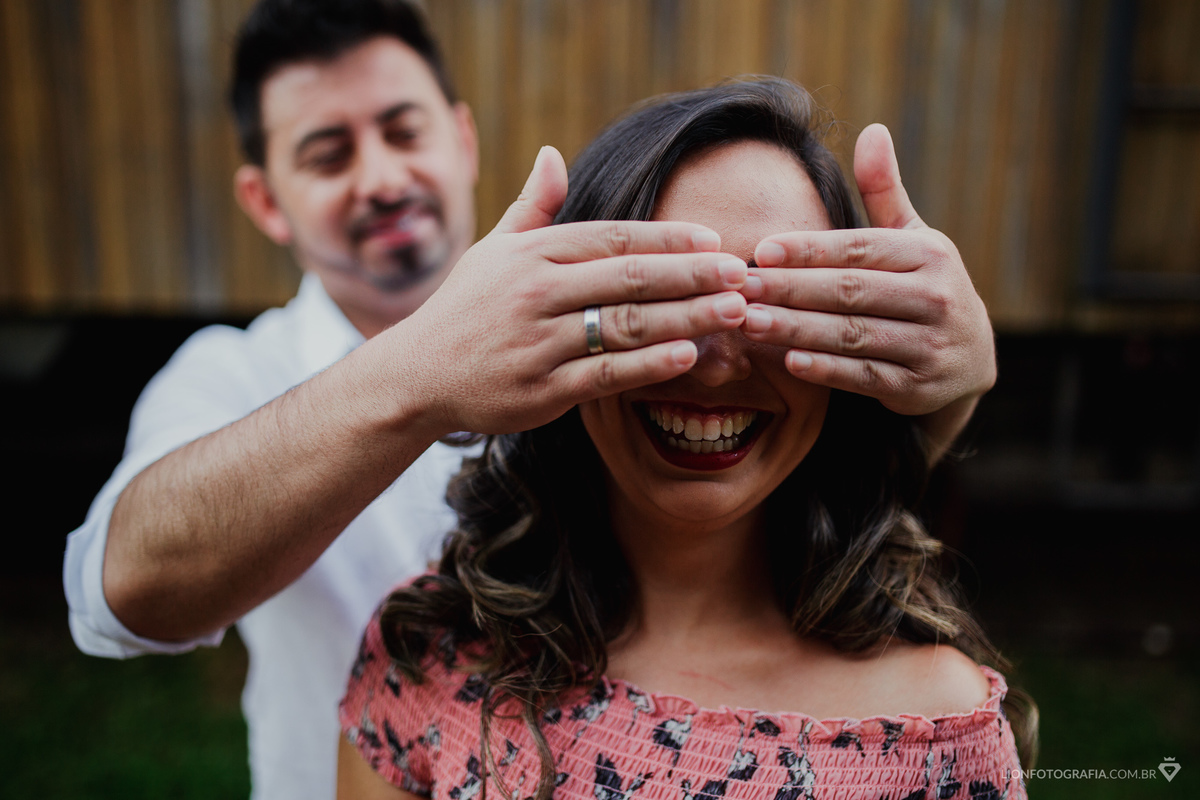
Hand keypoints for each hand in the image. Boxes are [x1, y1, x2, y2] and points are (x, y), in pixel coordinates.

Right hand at [397, 146, 748, 434]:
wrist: (417, 375)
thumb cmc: (464, 309)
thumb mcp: (493, 251)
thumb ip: (533, 207)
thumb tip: (553, 153)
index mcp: (532, 254)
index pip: (613, 238)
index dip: (668, 237)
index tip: (713, 239)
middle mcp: (536, 293)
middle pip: (629, 278)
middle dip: (692, 273)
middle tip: (740, 273)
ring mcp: (539, 343)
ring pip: (625, 326)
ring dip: (686, 317)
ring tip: (733, 312)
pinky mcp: (542, 390)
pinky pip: (607, 375)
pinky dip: (650, 365)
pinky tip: (689, 355)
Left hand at [738, 124, 994, 417]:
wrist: (971, 358)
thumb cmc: (923, 285)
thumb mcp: (912, 237)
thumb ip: (885, 190)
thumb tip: (873, 130)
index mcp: (928, 254)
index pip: (859, 249)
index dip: (809, 250)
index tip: (761, 250)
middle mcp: (935, 298)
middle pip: (850, 292)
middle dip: (792, 289)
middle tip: (743, 287)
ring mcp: (929, 346)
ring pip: (853, 335)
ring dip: (798, 329)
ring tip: (751, 322)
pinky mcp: (917, 389)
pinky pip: (865, 377)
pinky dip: (827, 370)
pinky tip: (789, 360)